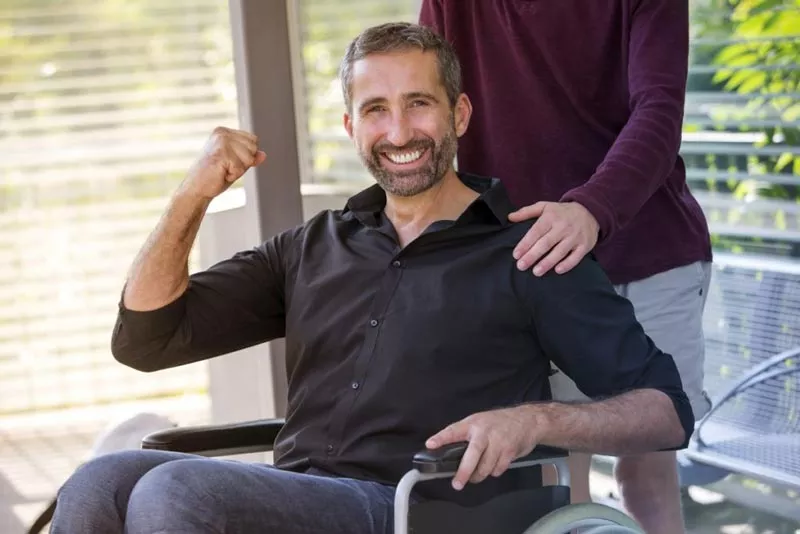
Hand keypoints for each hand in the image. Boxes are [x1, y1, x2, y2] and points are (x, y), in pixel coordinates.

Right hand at [182, 127, 266, 199]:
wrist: (196, 188)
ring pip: (248, 158)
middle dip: (244, 163)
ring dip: (238, 170)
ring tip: (222, 170)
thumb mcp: (237, 165)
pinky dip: (232, 176)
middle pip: (253, 148)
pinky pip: (240, 168)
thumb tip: (264, 155)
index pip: (253, 140)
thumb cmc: (215, 176)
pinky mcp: (220, 153)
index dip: (247, 156)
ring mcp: (221, 142)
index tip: (229, 162)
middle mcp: (222, 133)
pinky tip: (220, 174)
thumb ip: (250, 158)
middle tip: (225, 167)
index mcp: (224, 131)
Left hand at [425, 407, 539, 490]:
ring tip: (475, 476)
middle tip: (457, 483)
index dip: (441, 438)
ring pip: (485, 467)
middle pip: (472, 454)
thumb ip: (467, 434)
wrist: (527, 420)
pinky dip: (494, 472)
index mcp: (473, 423)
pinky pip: (497, 469)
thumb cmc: (500, 422)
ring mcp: (498, 442)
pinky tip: (494, 466)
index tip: (430, 445)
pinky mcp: (509, 451)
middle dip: (464, 471)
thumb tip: (449, 450)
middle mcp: (484, 432)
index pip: (454, 430)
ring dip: (479, 475)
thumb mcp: (480, 421)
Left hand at [508, 201, 598, 275]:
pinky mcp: (585, 245)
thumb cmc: (561, 212)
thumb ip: (526, 212)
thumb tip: (509, 217)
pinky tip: (557, 270)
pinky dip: (567, 264)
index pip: (536, 232)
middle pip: (546, 243)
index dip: (525, 244)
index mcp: (550, 217)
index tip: (516, 255)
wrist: (590, 211)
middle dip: (532, 255)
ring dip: (547, 262)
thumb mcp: (544, 207)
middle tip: (521, 266)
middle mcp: (563, 227)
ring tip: (536, 272)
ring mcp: (574, 236)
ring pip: (560, 251)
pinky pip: (576, 257)